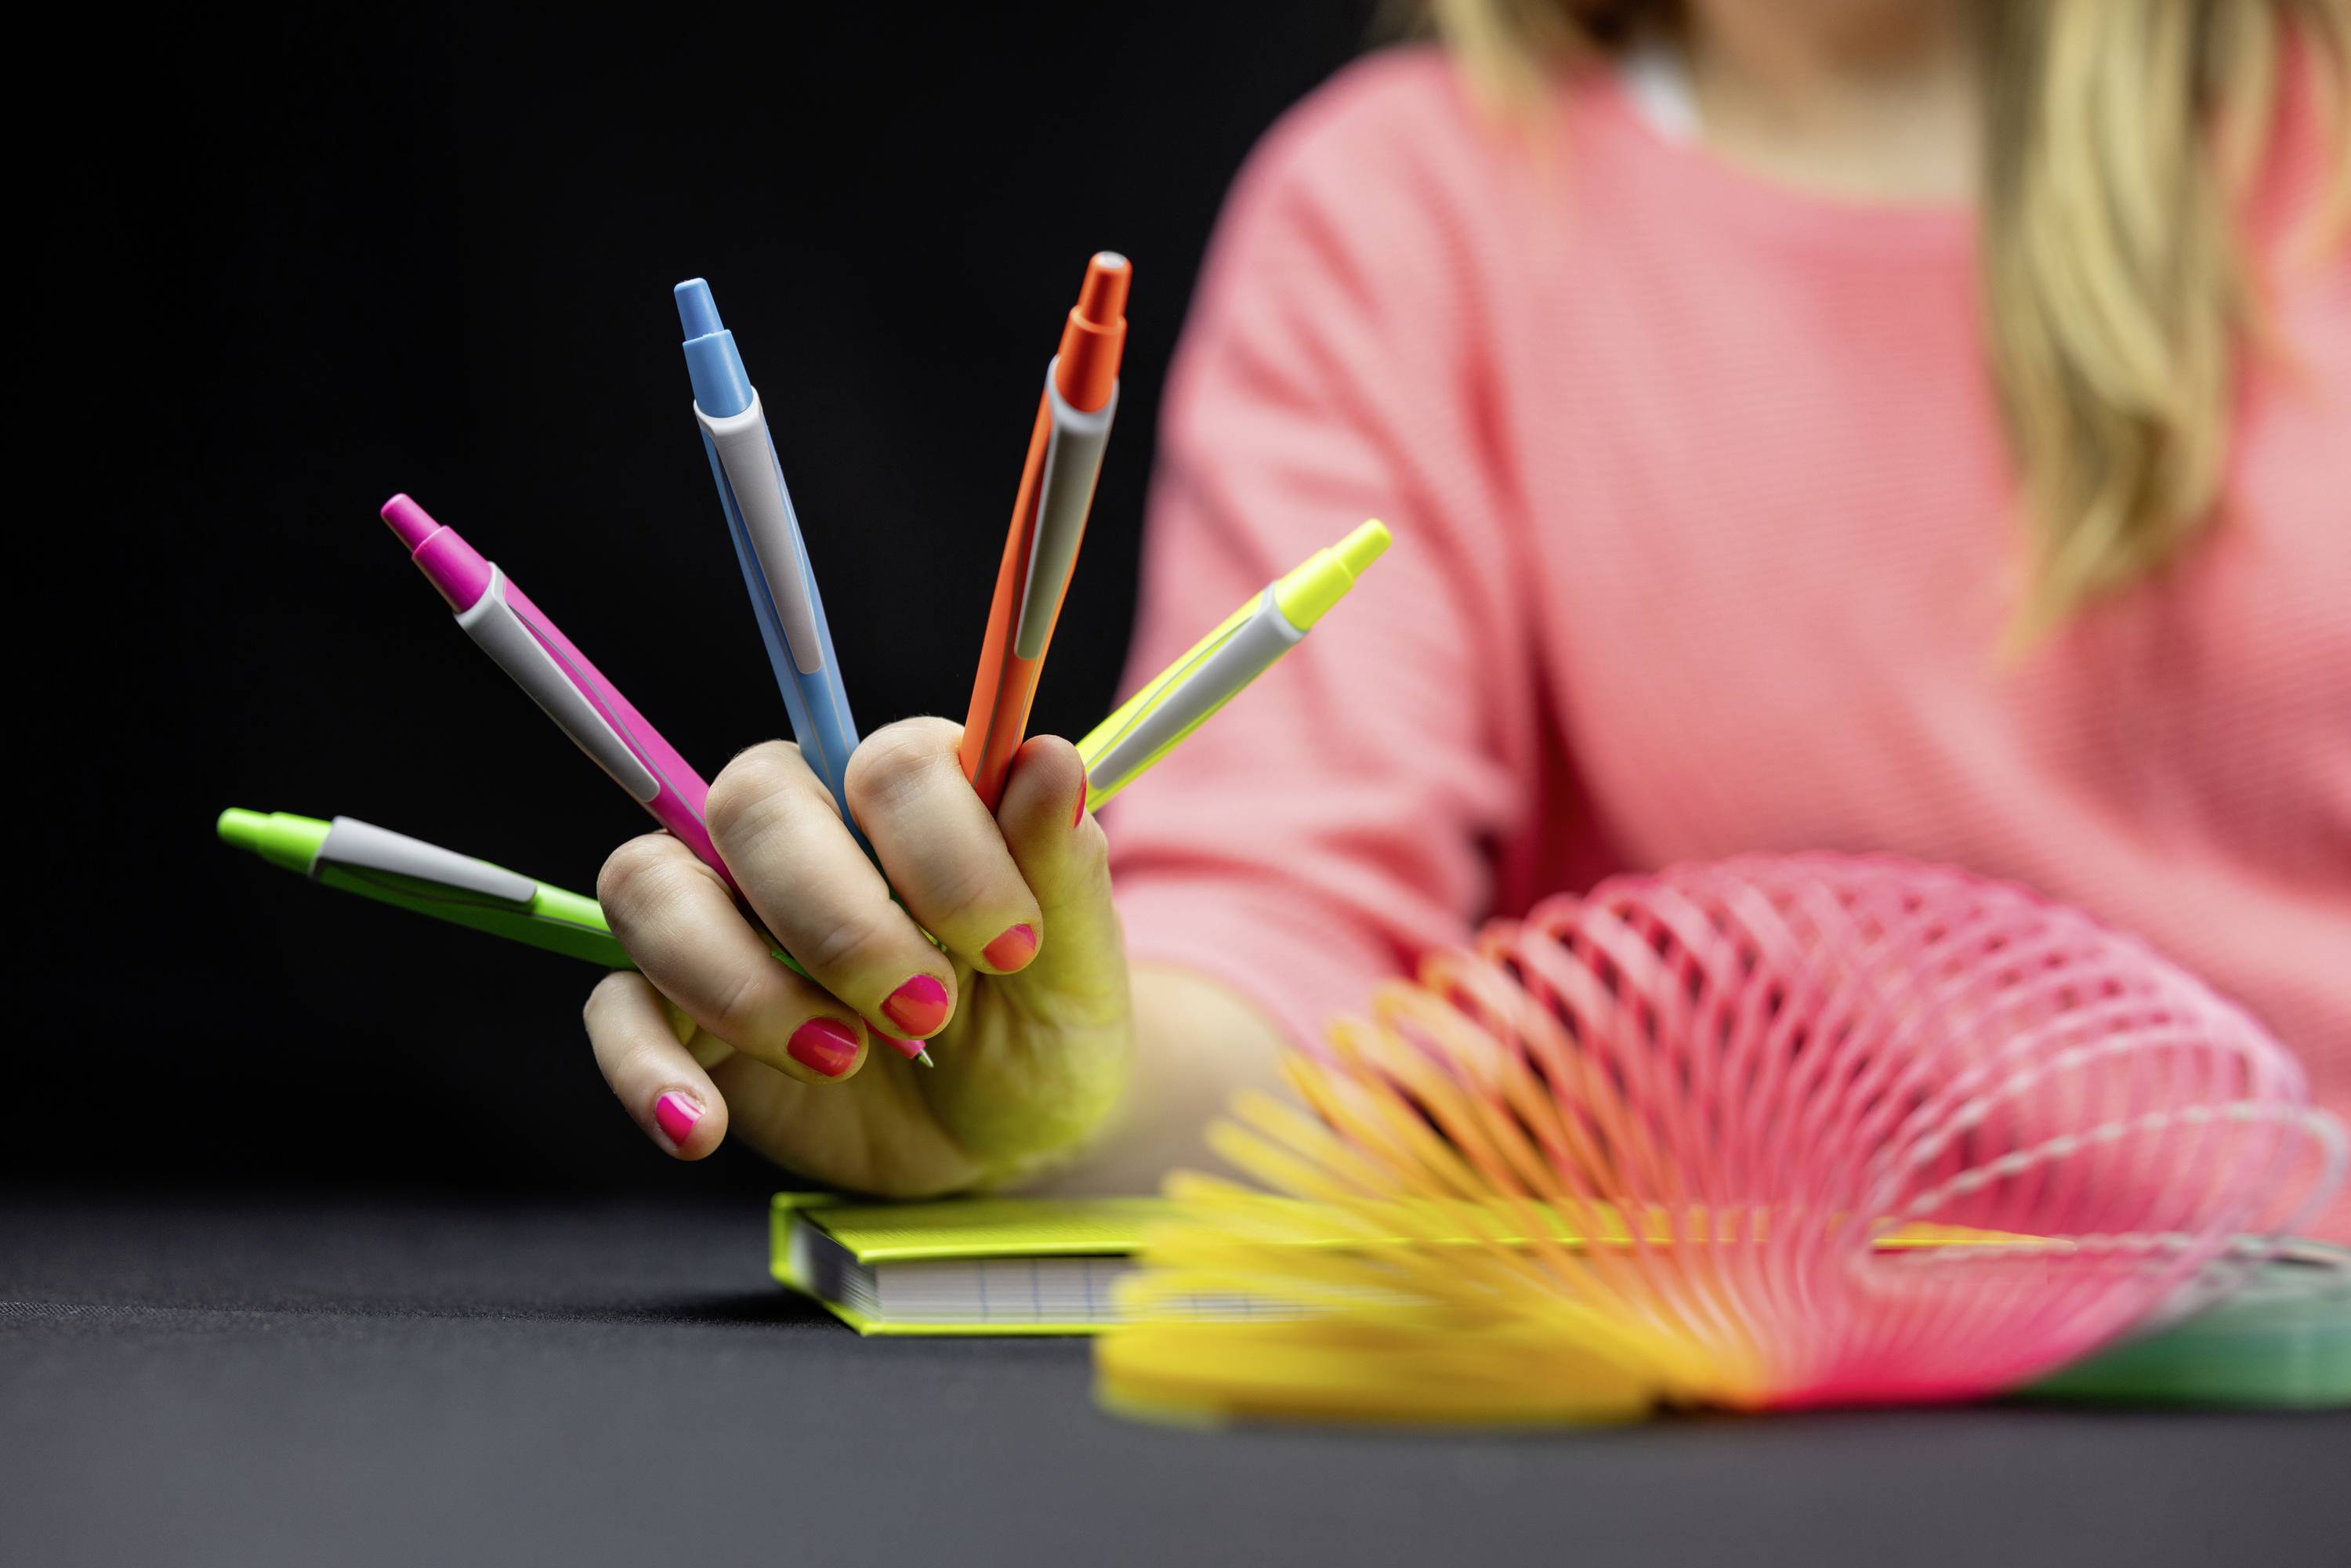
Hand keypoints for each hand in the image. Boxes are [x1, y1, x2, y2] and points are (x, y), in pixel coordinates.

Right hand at [583, 719, 1132, 1196]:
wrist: (1001, 1142)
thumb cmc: (1039, 1029)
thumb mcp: (1076, 969)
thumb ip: (1060, 867)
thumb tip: (1047, 761)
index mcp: (910, 794)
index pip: (891, 764)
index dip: (946, 851)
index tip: (1009, 948)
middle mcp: (804, 830)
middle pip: (754, 802)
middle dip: (839, 920)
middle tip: (925, 1013)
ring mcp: (725, 913)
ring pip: (655, 887)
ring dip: (741, 983)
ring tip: (841, 1061)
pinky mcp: (677, 1007)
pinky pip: (616, 1008)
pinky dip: (644, 1067)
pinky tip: (701, 1127)